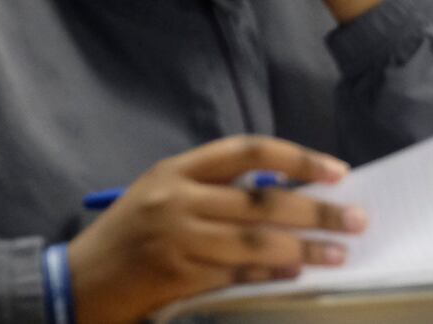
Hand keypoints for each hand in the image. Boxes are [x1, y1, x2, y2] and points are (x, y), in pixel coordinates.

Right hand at [68, 136, 363, 323]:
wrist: (75, 282)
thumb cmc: (129, 234)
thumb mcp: (163, 192)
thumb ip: (216, 187)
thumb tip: (287, 190)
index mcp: (178, 169)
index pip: (249, 151)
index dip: (298, 158)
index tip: (338, 171)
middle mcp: (178, 199)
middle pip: (263, 199)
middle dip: (317, 210)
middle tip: (357, 218)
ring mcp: (178, 239)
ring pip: (256, 242)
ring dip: (304, 249)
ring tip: (339, 253)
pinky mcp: (178, 277)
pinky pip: (237, 275)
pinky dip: (271, 275)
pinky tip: (297, 274)